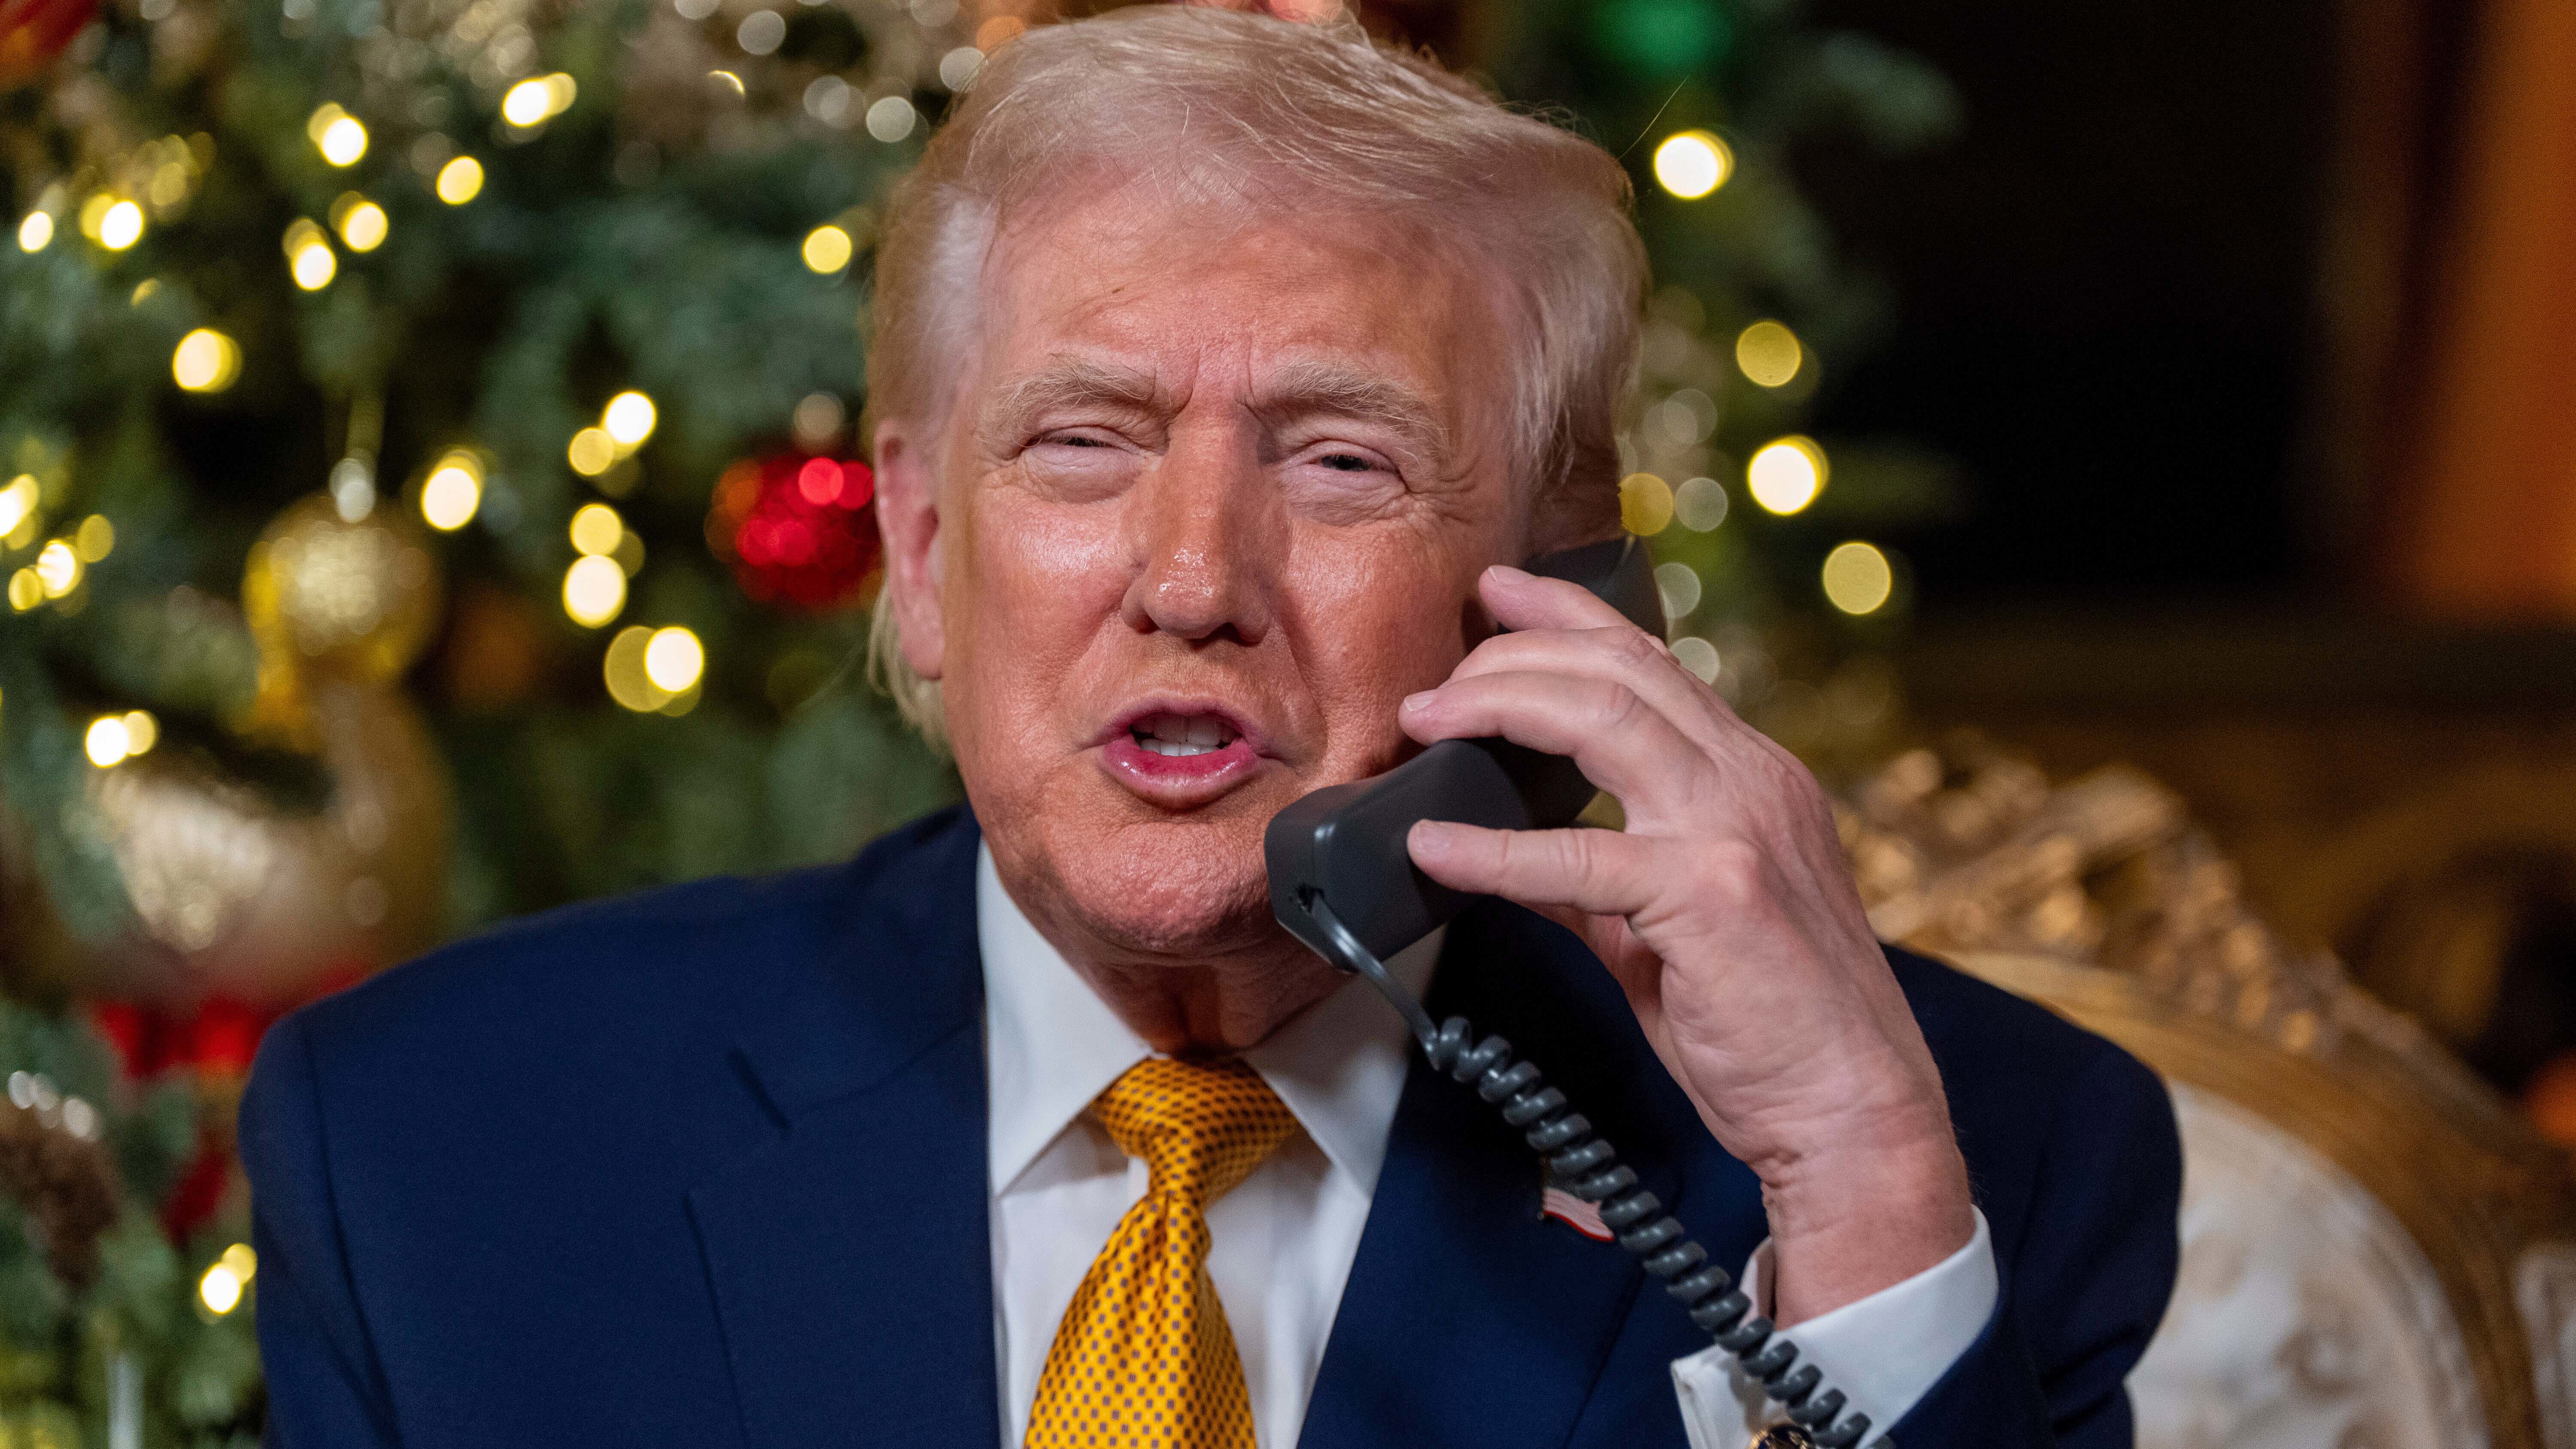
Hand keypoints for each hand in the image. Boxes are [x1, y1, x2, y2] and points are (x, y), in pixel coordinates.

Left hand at [1401, 564, 1972, 1323]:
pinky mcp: (1711, 892)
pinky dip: (1493, 849)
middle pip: (1621, 672)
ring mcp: (1736, 828)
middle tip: (1439, 676)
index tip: (1502, 594)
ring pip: (1605, 720)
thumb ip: (1596, 881)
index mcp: (1752, 779)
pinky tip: (1436, 846)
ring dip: (1503, 705)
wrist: (1851, 1111)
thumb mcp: (1671, 930)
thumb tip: (1505, 853)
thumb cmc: (1770, 1026)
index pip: (1654, 666)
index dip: (1573, 616)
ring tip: (1428, 719)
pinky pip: (1577, 854)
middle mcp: (1752, 782)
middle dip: (1518, 653)